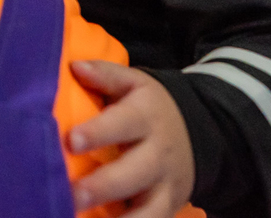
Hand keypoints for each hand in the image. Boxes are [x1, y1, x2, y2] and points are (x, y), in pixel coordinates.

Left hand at [69, 60, 194, 217]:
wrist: (198, 133)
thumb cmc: (147, 107)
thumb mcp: (134, 83)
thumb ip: (105, 75)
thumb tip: (76, 67)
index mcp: (146, 116)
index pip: (123, 123)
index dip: (98, 132)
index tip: (72, 140)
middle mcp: (158, 154)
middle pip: (134, 173)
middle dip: (103, 186)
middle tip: (73, 194)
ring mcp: (165, 186)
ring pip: (148, 211)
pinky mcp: (168, 209)